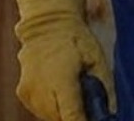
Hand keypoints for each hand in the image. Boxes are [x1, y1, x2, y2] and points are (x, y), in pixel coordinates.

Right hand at [13, 0, 114, 120]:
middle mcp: (41, 90)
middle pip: (61, 120)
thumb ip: (105, 88)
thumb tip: (110, 113)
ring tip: (72, 91)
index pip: (72, 117)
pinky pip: (40, 110)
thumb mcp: (98, 59)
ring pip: (50, 117)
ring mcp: (28, 92)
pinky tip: (60, 90)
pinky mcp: (22, 93)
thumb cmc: (76, 40)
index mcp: (61, 80)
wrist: (47, 24)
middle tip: (87, 102)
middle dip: (75, 116)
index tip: (93, 119)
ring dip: (63, 112)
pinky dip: (51, 107)